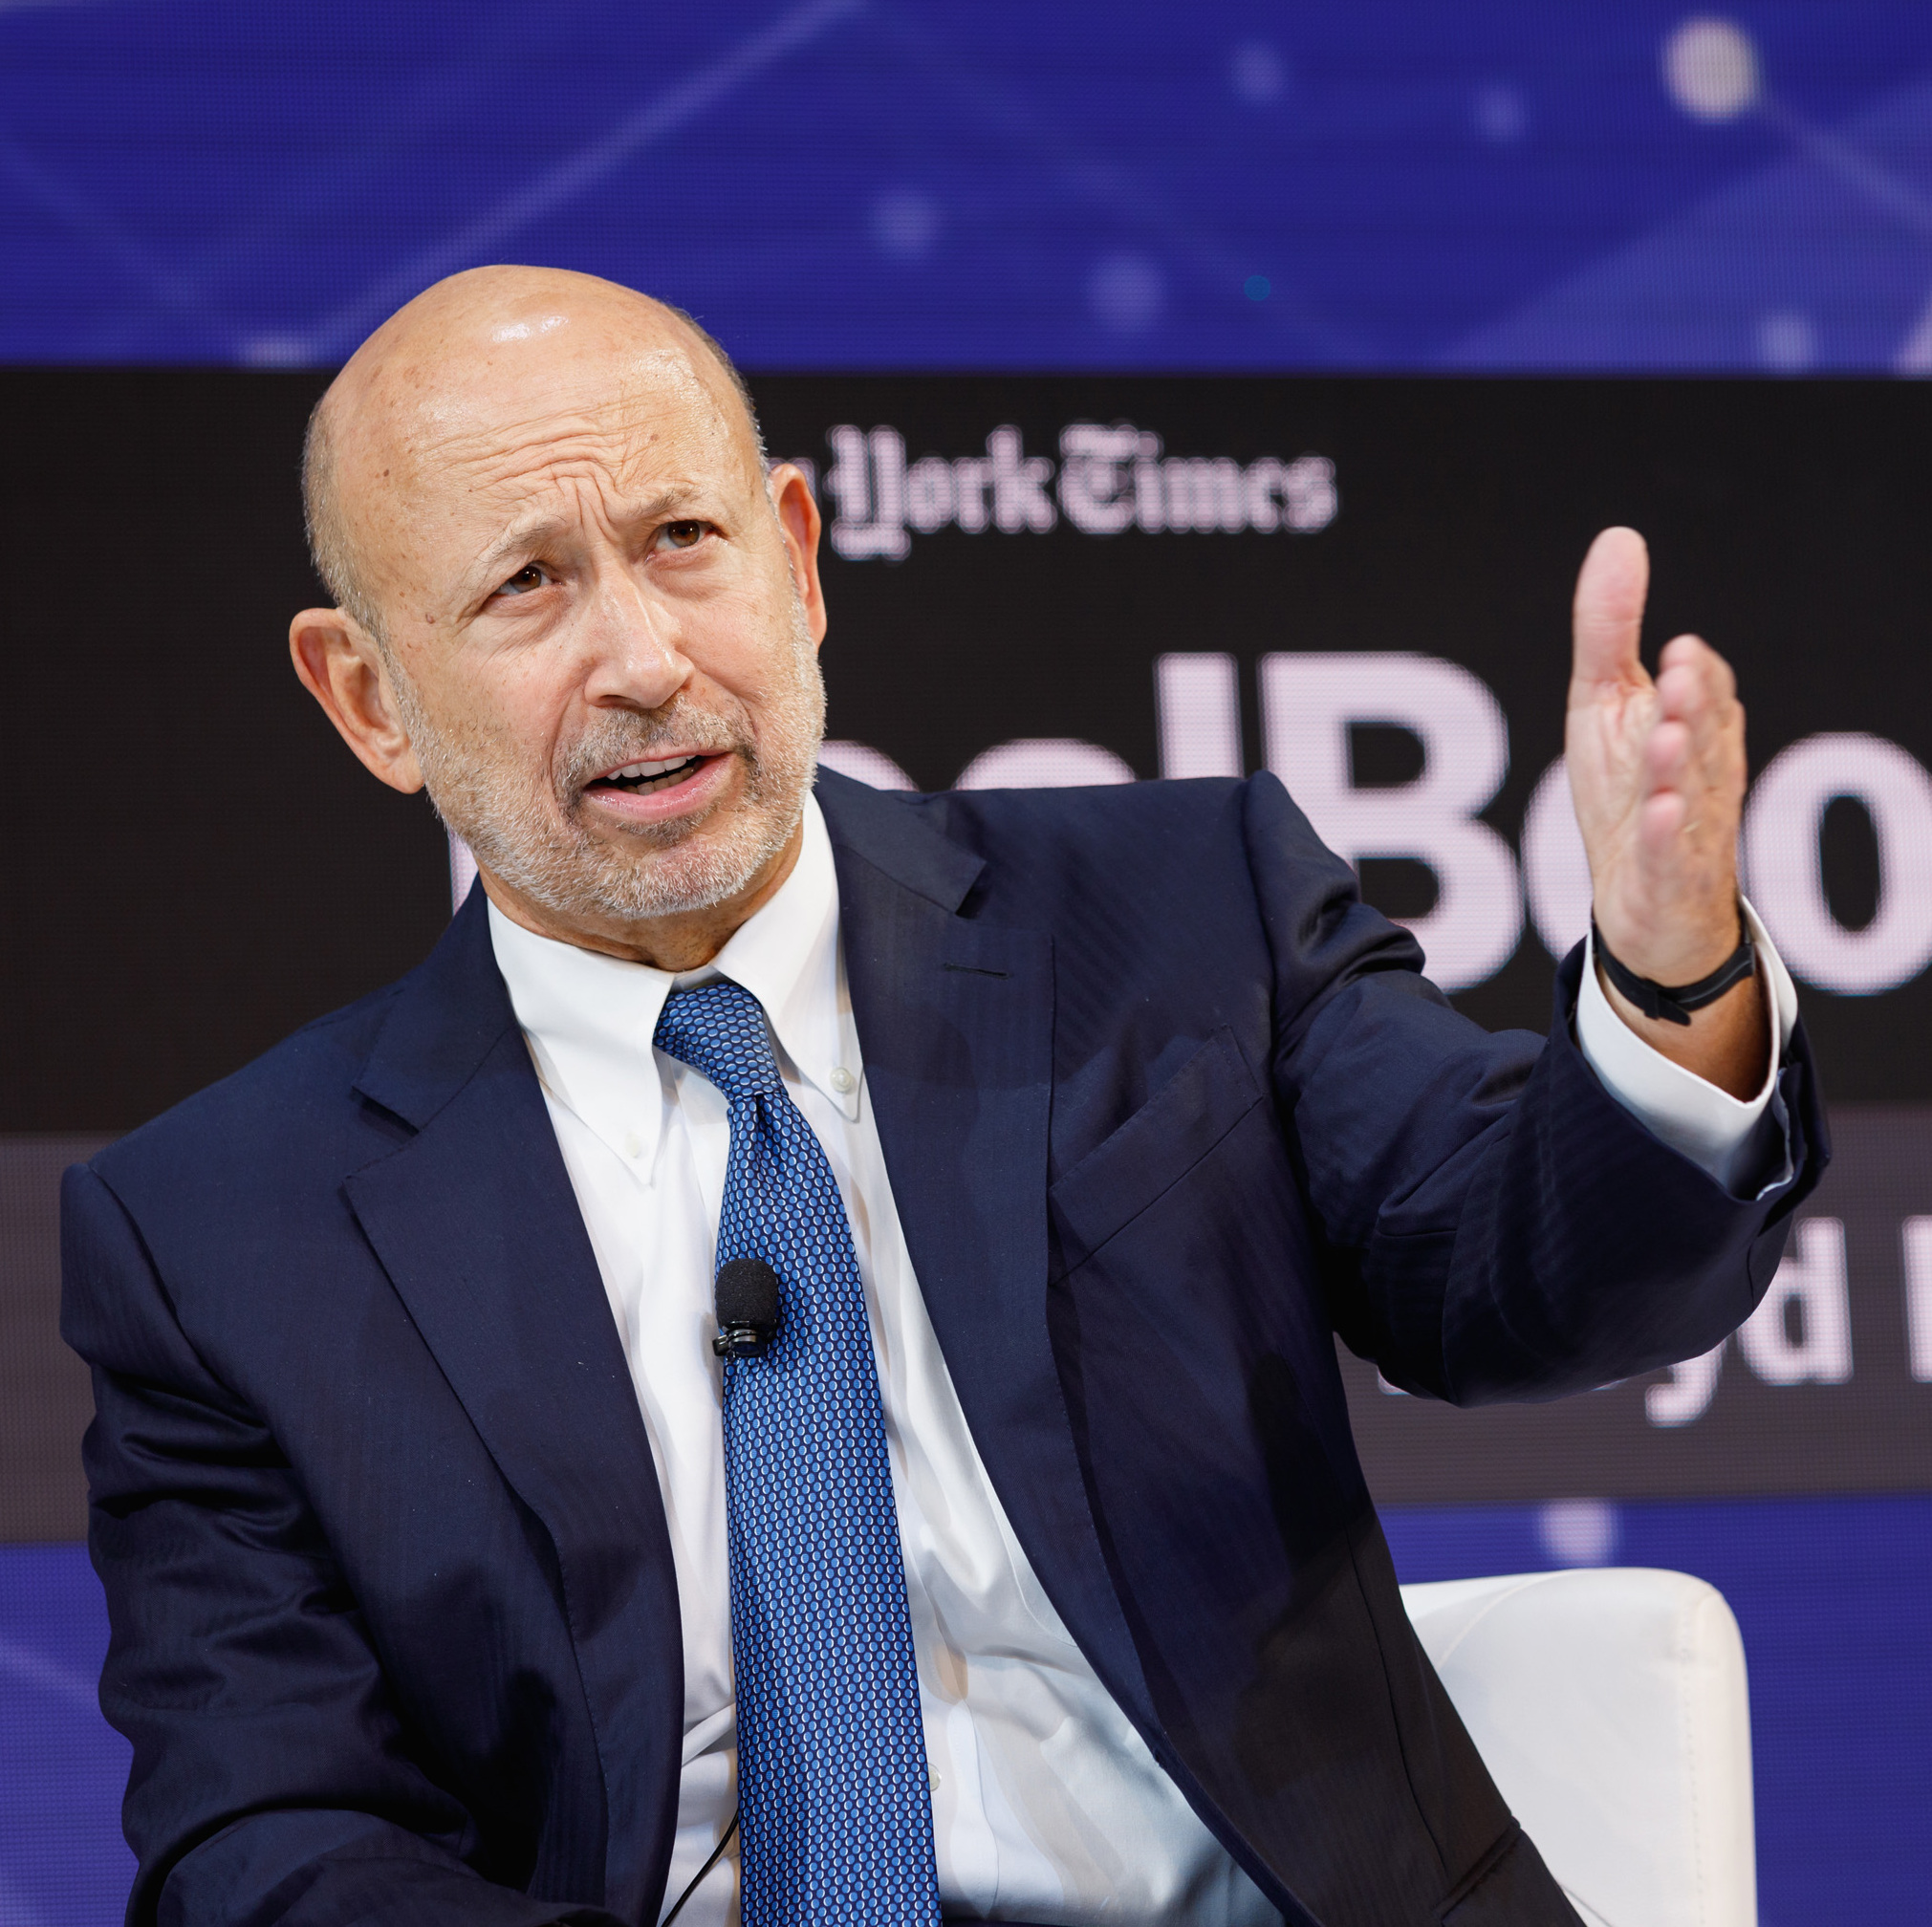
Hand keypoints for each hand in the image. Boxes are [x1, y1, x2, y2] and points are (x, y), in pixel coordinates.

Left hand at [1566, 527, 1768, 1097]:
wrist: (1643, 904)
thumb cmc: (1627, 792)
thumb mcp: (1605, 705)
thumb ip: (1610, 630)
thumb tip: (1618, 537)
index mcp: (1692, 724)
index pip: (1701, 689)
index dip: (1691, 674)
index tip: (1674, 649)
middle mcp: (1702, 770)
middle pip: (1701, 732)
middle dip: (1691, 706)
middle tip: (1675, 675)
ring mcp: (1690, 826)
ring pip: (1691, 789)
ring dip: (1677, 763)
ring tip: (1663, 735)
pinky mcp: (1667, 875)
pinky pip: (1671, 853)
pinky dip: (1665, 834)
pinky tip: (1660, 814)